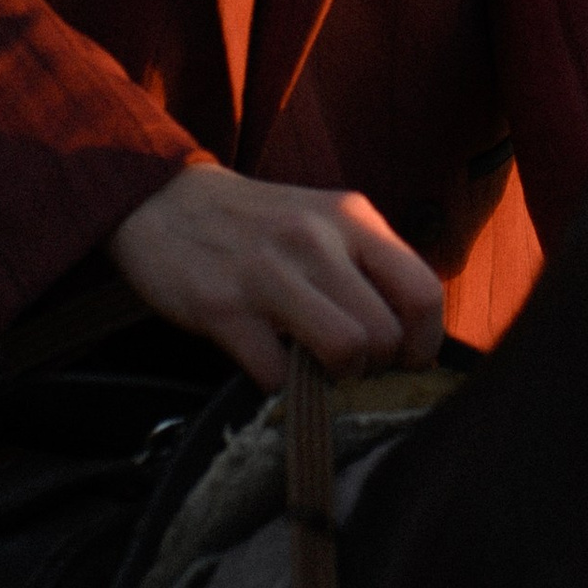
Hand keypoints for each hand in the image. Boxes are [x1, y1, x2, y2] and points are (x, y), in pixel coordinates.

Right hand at [109, 161, 444, 390]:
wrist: (164, 201)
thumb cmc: (257, 222)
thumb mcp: (324, 219)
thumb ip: (369, 263)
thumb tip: (412, 334)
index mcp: (351, 218)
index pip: (422, 291)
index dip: (424, 343)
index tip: (407, 361)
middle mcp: (316, 241)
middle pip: (386, 334)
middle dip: (376, 368)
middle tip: (353, 368)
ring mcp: (268, 274)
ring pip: (344, 351)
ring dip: (336, 379)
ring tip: (319, 373)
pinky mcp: (224, 309)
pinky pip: (277, 373)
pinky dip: (282, 387)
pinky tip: (272, 368)